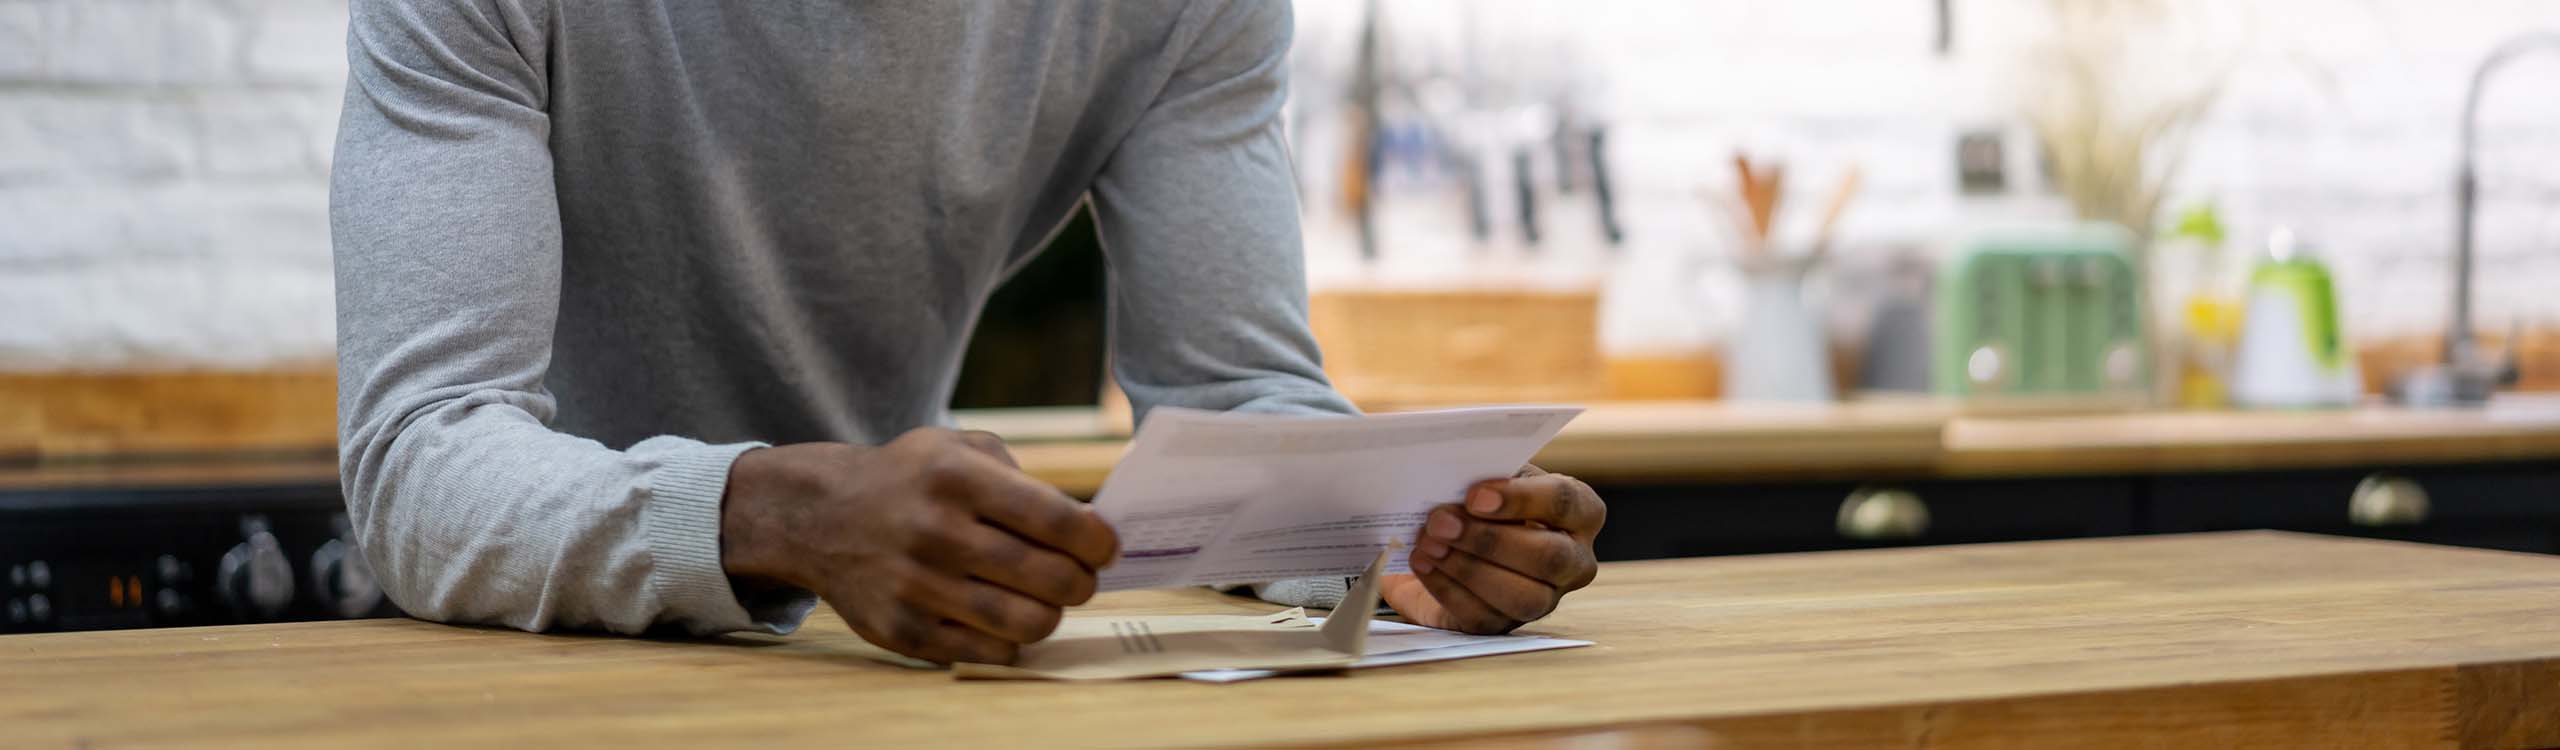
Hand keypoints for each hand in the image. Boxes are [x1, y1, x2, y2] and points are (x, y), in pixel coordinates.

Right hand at [720, 428, 1118, 664]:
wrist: (818, 516)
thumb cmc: (910, 479)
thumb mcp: (957, 447)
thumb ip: (1024, 478)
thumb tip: (1086, 527)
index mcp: (956, 477)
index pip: (1056, 519)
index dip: (1097, 541)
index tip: (1107, 549)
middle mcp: (935, 531)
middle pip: (1050, 579)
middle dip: (1082, 583)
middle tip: (1080, 578)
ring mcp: (916, 586)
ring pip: (1026, 623)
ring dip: (1050, 614)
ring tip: (1044, 599)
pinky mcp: (902, 631)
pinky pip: (989, 652)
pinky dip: (1010, 640)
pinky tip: (1002, 618)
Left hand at [1381, 465, 1603, 633]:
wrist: (1452, 539)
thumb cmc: (1480, 499)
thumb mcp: (1490, 476)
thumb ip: (1485, 472)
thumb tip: (1458, 474)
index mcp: (1580, 512)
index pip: (1566, 502)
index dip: (1521, 499)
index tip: (1475, 496)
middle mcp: (1573, 560)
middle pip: (1550, 557)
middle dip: (1490, 540)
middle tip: (1440, 521)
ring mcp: (1544, 598)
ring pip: (1523, 597)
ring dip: (1468, 568)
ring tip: (1429, 543)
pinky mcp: (1506, 624)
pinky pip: (1483, 616)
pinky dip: (1447, 588)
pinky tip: (1422, 563)